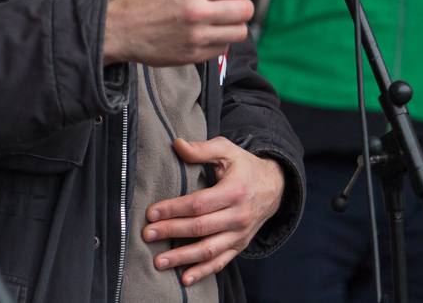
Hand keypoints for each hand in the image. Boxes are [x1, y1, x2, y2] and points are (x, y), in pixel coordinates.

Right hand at [101, 0, 252, 65]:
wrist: (119, 28)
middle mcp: (198, 11)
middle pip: (245, 10)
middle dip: (240, 6)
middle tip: (227, 7)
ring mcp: (197, 36)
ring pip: (240, 32)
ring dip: (232, 25)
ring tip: (218, 22)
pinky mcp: (194, 55)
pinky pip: (223, 48)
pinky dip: (219, 40)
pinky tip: (204, 33)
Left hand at [145, 137, 284, 286]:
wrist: (274, 187)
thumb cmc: (244, 166)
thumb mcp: (227, 150)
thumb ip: (202, 149)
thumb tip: (177, 144)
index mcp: (234, 192)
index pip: (198, 204)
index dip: (174, 209)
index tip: (151, 213)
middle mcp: (238, 216)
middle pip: (200, 228)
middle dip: (171, 232)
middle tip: (147, 235)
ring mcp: (240, 234)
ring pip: (209, 250)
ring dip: (183, 258)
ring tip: (159, 261)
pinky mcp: (239, 245)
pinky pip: (221, 262)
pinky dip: (203, 272)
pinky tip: (184, 278)